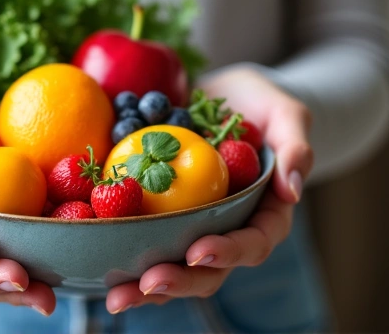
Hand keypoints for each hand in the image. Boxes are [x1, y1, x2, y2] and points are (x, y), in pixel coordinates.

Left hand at [106, 65, 313, 312]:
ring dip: (143, 286)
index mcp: (261, 214)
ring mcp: (190, 225)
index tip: (198, 252)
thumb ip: (296, 146)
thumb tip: (293, 190)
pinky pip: (140, 238)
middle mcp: (225, 228)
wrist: (215, 93)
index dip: (227, 253)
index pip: (252, 243)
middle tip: (146, 285)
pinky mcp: (158, 215)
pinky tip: (93, 260)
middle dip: (178, 282)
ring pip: (171, 266)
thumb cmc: (256, 103)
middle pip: (207, 271)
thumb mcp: (284, 113)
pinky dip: (118, 252)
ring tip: (115, 295)